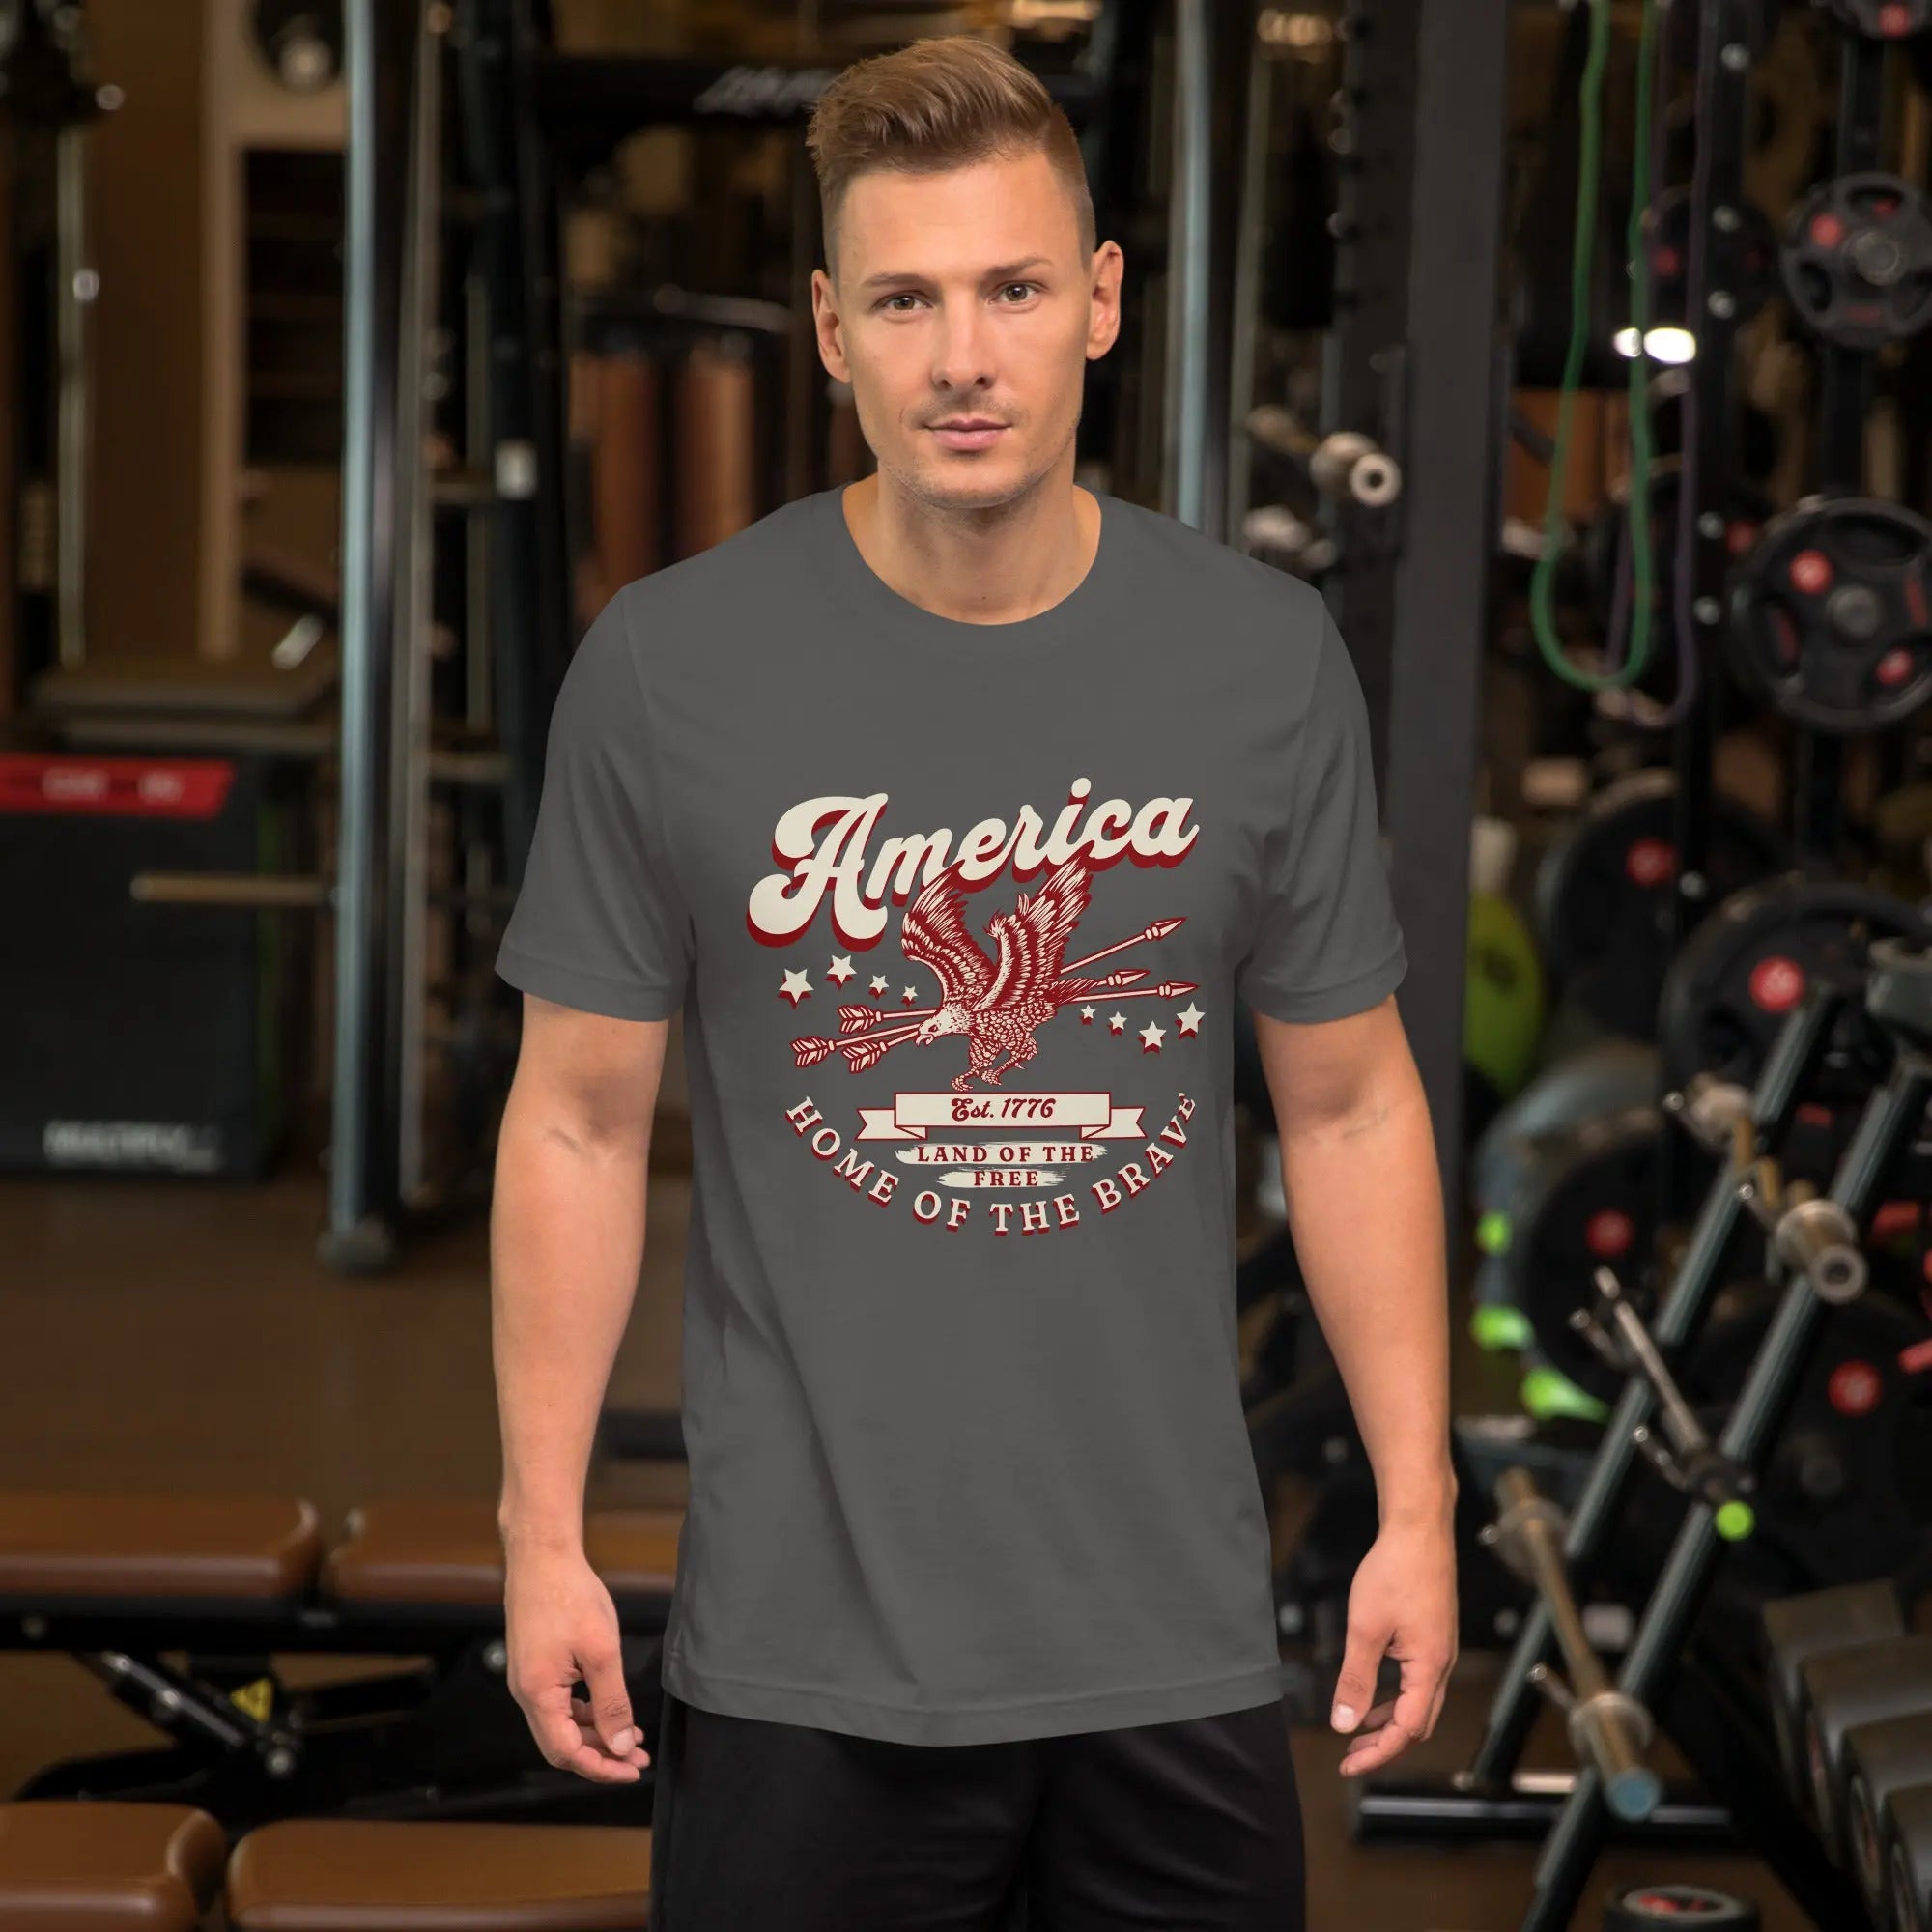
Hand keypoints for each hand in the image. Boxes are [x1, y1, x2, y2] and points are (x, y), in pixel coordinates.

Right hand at [504, 1543, 650, 1782]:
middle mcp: (526, 1693)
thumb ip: (611, 1703)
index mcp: (538, 1694)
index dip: (600, 1767)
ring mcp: (528, 1679)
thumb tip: (619, 1746)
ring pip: (561, 1724)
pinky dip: (585, 1712)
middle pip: (562, 1744)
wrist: (543, 1556)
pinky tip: (609, 1709)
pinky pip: (558, 1703)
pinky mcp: (534, 1665)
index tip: (631, 1770)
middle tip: (637, 1757)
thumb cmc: (570, 1596)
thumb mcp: (601, 1652)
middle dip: (601, 1754)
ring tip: (631, 1735)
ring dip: (595, 1733)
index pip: (567, 1752)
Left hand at [1330, 1515, 1457, 1776]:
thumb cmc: (1395, 1572)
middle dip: (1385, 1745)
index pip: (1406, 1730)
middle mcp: (1441, 1664)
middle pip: (1417, 1724)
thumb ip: (1356, 1679)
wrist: (1419, 1529)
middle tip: (1351, 1756)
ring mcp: (1440, 1650)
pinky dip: (1395, 1696)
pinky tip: (1373, 1692)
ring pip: (1418, 1703)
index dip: (1377, 1752)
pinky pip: (1417, 1681)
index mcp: (1429, 1668)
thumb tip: (1344, 1723)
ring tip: (1358, 1731)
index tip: (1348, 1765)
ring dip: (1389, 1721)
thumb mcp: (1365, 1629)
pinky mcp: (1432, 1636)